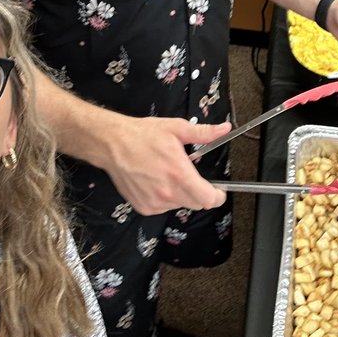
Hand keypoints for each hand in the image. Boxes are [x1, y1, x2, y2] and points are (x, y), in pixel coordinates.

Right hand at [102, 117, 230, 215]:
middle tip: (190, 175)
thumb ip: (203, 133)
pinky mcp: (144, 207)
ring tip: (168, 175)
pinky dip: (165, 198)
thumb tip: (224, 129)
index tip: (219, 190)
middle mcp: (168, 193)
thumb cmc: (143, 135)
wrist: (113, 144)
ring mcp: (155, 203)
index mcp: (179, 174)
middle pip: (197, 204)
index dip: (218, 196)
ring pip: (179, 205)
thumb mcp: (176, 129)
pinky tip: (156, 182)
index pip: (208, 199)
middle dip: (199, 192)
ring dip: (181, 194)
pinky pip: (163, 207)